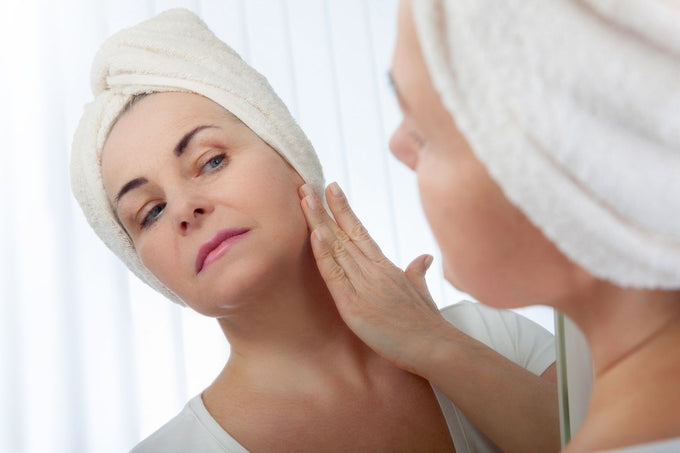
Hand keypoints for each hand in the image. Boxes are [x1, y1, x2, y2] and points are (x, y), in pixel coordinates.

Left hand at [299, 182, 449, 372]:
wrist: (437, 347)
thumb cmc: (429, 324)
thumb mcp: (421, 292)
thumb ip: (417, 272)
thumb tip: (424, 257)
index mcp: (385, 267)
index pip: (360, 231)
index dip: (343, 209)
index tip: (331, 188)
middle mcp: (374, 270)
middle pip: (344, 232)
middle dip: (323, 208)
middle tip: (306, 185)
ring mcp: (364, 285)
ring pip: (337, 247)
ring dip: (318, 221)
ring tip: (305, 198)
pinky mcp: (355, 305)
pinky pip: (335, 275)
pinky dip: (325, 253)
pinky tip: (316, 234)